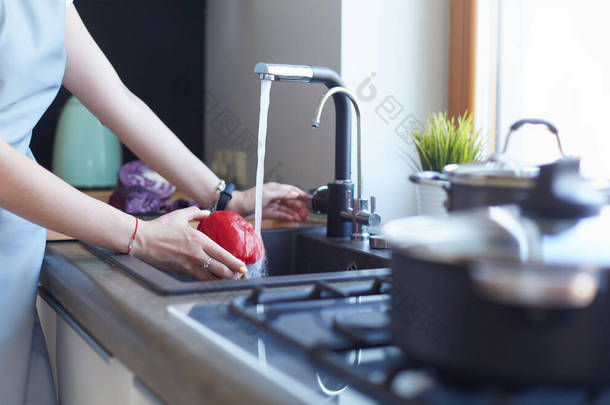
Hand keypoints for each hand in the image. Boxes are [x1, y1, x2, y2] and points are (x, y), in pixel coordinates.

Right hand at [132, 207, 246, 279]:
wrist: (141, 240)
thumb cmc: (160, 227)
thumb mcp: (180, 215)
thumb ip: (196, 213)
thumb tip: (207, 213)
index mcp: (199, 240)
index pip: (222, 255)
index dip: (235, 263)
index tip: (243, 267)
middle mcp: (196, 255)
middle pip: (220, 269)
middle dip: (232, 274)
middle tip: (239, 275)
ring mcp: (188, 266)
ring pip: (210, 277)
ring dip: (221, 279)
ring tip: (229, 279)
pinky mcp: (180, 272)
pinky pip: (198, 278)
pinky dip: (208, 280)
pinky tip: (213, 280)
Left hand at [227, 182, 307, 221]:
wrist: (237, 207)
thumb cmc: (248, 199)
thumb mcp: (267, 194)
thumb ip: (282, 193)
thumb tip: (294, 193)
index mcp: (275, 188)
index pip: (292, 190)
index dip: (301, 194)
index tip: (309, 200)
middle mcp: (275, 196)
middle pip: (291, 201)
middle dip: (300, 207)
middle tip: (306, 214)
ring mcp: (272, 204)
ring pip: (287, 208)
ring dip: (295, 213)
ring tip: (301, 218)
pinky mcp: (269, 212)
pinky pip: (281, 214)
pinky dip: (288, 216)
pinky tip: (293, 219)